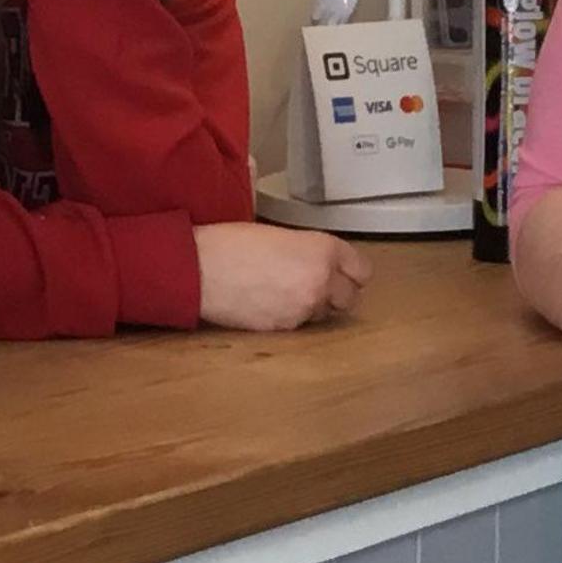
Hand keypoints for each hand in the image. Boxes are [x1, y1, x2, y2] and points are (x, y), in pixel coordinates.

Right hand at [194, 222, 365, 331]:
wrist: (199, 270)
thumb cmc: (231, 243)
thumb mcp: (280, 234)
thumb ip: (309, 251)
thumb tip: (319, 263)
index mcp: (323, 249)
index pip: (362, 270)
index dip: (350, 271)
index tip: (341, 271)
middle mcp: (322, 280)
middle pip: (350, 297)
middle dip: (336, 292)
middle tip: (315, 283)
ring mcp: (304, 308)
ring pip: (326, 314)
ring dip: (315, 306)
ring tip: (288, 292)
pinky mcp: (286, 328)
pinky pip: (301, 324)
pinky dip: (293, 317)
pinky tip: (271, 302)